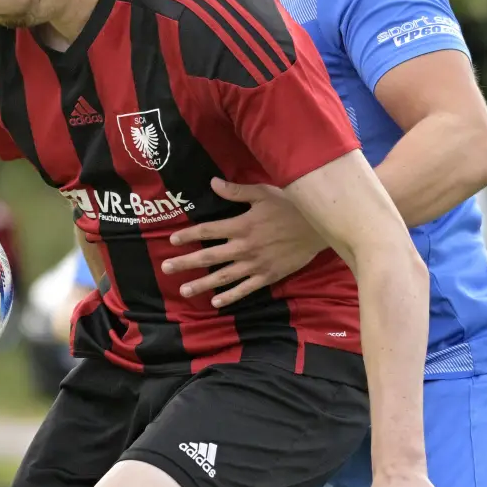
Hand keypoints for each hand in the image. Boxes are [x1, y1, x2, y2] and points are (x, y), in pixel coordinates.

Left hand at [163, 178, 325, 306]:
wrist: (320, 228)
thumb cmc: (291, 206)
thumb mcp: (264, 193)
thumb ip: (237, 191)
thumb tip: (212, 183)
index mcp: (241, 225)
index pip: (208, 230)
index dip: (188, 235)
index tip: (172, 240)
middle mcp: (244, 247)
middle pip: (209, 256)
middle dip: (186, 262)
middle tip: (166, 267)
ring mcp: (256, 264)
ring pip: (223, 276)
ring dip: (202, 284)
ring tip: (184, 290)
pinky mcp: (268, 276)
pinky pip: (245, 289)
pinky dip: (230, 296)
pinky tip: (216, 302)